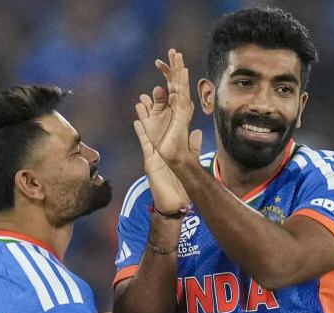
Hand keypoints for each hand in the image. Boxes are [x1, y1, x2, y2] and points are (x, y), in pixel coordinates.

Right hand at [133, 100, 190, 214]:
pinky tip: (136, 122)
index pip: (171, 122)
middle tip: (152, 90)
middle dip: (155, 106)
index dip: (171, 108)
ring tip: (141, 100)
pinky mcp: (150, 160)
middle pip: (158, 121)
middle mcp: (162, 145)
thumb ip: (192, 146)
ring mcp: (154, 152)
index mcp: (173, 144)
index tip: (169, 94)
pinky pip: (144, 143)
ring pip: (149, 129)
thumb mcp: (189, 162)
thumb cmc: (180, 184)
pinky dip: (141, 133)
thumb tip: (196, 132)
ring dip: (145, 115)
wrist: (173, 201)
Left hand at [149, 49, 202, 168]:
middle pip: (177, 82)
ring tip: (177, 56)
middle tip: (173, 51)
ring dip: (179, 70)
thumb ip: (150, 109)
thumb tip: (144, 96)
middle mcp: (178, 105)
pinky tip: (182, 72)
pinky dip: (183, 83)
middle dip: (175, 67)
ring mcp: (182, 108)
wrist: (171, 156)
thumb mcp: (150, 124)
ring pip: (181, 85)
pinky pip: (183, 95)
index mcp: (172, 106)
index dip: (166, 72)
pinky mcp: (183, 113)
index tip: (159, 61)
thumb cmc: (162, 144)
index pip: (170, 85)